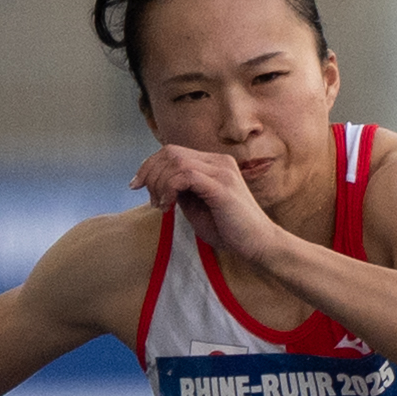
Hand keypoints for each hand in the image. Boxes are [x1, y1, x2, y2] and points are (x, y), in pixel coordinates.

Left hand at [134, 143, 279, 256]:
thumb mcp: (196, 204)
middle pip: (170, 152)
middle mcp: (219, 161)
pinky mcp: (222, 185)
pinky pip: (185, 176)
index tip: (138, 186)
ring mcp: (222, 171)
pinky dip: (169, 189)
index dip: (149, 165)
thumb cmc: (229, 228)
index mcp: (215, 163)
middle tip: (150, 199)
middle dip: (149, 173)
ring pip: (175, 162)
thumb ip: (181, 189)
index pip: (172, 151)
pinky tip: (168, 206)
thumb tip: (157, 180)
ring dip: (159, 184)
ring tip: (161, 206)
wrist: (258, 244)